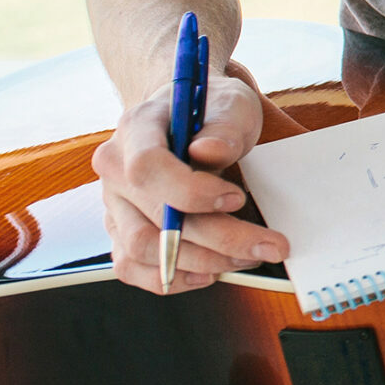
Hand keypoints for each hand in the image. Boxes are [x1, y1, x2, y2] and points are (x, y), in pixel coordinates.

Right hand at [91, 60, 286, 293]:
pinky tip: (211, 273)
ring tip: (248, 256)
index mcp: (135, 131)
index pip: (147, 168)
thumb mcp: (230, 105)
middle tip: (270, 245)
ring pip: (142, 250)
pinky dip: (172, 278)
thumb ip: (224, 127)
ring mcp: (114, 204)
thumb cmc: (209, 112)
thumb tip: (210, 151)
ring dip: (201, 262)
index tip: (236, 198)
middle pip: (154, 218)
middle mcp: (115, 171)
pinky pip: (131, 268)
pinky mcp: (122, 231)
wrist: (186, 120)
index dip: (192, 191)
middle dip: (220, 239)